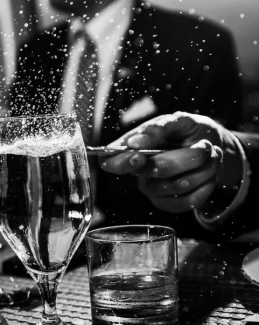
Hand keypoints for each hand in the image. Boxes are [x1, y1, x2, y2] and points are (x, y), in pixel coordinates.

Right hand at [99, 112, 242, 212]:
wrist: (214, 147)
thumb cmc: (190, 131)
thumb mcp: (178, 120)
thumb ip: (156, 128)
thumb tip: (133, 142)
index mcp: (131, 149)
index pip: (111, 162)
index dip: (121, 163)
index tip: (140, 156)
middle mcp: (138, 172)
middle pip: (155, 171)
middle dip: (189, 156)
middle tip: (205, 145)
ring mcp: (153, 190)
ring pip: (178, 186)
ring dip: (205, 168)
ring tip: (211, 155)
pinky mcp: (170, 204)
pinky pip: (189, 202)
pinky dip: (207, 185)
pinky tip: (209, 173)